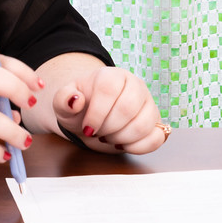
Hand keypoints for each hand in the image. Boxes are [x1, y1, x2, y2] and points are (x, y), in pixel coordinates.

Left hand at [46, 62, 167, 154]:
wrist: (92, 118)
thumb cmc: (80, 109)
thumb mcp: (64, 104)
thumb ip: (63, 99)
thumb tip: (75, 100)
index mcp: (112, 76)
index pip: (108, 90)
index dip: (96, 113)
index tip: (87, 128)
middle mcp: (135, 85)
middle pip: (127, 108)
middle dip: (108, 128)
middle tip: (98, 133)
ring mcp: (148, 104)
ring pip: (144, 124)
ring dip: (121, 138)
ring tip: (110, 136)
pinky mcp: (156, 122)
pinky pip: (158, 137)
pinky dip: (139, 147)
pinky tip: (124, 144)